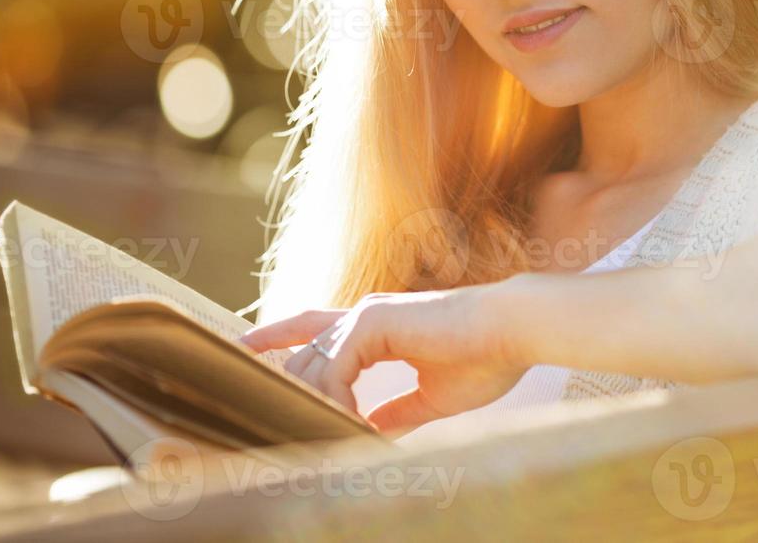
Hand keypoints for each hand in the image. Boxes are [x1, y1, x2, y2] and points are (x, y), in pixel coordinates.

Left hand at [239, 281, 530, 434]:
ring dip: (319, 407)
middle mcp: (365, 316)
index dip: (275, 336)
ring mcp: (367, 316)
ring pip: (312, 366)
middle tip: (286, 434)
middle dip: (290, 394)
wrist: (515, 332)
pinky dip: (340, 402)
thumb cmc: (487, 358)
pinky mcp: (374, 322)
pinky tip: (355, 425)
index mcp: (379, 328)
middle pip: (303, 357)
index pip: (312, 328)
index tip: (242, 349)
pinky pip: (335, 370)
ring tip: (333, 441)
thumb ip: (397, 410)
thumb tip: (371, 430)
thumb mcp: (432, 397)